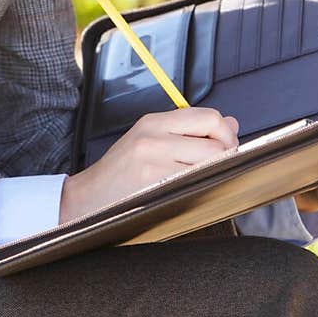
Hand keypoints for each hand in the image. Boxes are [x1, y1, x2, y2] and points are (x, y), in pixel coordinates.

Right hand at [60, 106, 238, 224]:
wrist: (86, 199)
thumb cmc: (120, 174)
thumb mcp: (151, 142)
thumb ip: (189, 133)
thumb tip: (232, 123)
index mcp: (153, 121)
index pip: (208, 117)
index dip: (225, 134)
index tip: (226, 149)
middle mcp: (153, 135)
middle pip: (214, 141)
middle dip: (226, 157)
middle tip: (221, 170)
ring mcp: (153, 159)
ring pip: (210, 163)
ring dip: (215, 175)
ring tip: (202, 182)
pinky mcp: (153, 182)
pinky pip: (195, 182)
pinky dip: (201, 188)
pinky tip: (191, 193)